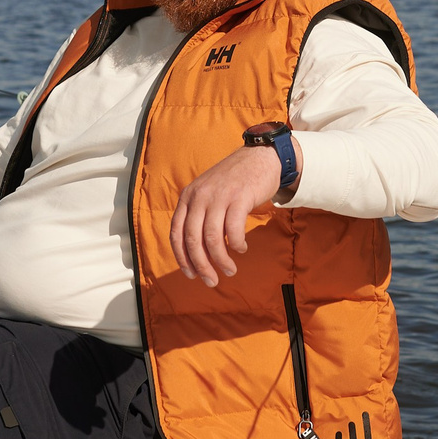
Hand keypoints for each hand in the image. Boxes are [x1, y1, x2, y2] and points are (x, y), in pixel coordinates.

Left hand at [171, 144, 282, 286]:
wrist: (261, 157)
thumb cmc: (235, 181)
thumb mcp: (208, 192)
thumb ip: (198, 215)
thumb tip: (195, 252)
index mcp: (188, 197)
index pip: (176, 233)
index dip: (181, 257)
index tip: (191, 274)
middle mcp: (199, 196)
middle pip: (192, 239)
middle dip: (201, 265)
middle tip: (211, 281)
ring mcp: (219, 196)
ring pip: (212, 238)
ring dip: (221, 260)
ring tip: (230, 270)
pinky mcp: (239, 197)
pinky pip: (233, 230)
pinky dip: (236, 245)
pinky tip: (241, 249)